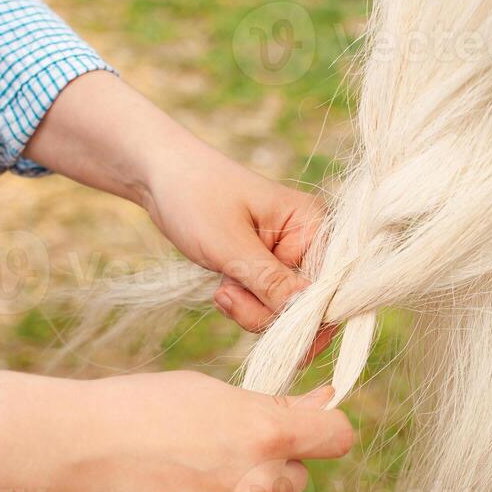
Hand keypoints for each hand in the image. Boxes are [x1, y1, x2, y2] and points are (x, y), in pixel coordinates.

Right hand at [0, 363, 354, 491]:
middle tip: (217, 447)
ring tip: (175, 469)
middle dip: (271, 464)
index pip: (338, 438)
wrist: (73, 450)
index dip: (326, 430)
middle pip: (295, 478)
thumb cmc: (141, 405)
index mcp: (267, 433)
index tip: (313, 427)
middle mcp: (258, 482)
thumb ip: (275, 407)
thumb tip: (326, 404)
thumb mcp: (212, 392)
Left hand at [24, 72, 333, 351]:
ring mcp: (289, 257)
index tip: (262, 315)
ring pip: (286, 313)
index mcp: (314, 225)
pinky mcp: (268, 268)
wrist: (159, 173)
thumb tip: (310, 319)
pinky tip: (223, 286)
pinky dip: (245, 306)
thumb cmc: (195, 195)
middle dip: (269, 314)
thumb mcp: (231, 245)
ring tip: (222, 288)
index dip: (306, 315)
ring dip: (252, 311)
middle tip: (227, 295)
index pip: (332, 288)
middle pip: (311, 307)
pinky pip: (268, 305)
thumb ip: (271, 283)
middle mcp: (311, 242)